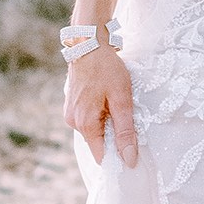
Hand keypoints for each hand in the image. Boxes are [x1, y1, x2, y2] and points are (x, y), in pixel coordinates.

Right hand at [63, 49, 138, 167]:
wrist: (88, 44)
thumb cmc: (107, 69)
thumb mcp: (122, 99)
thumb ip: (125, 130)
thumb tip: (129, 159)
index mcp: (85, 124)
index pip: (101, 155)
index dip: (117, 158)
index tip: (133, 158)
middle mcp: (73, 122)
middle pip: (98, 141)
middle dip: (114, 138)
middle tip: (132, 124)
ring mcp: (70, 113)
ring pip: (94, 129)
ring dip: (108, 124)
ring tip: (121, 108)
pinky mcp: (72, 105)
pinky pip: (89, 118)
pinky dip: (102, 115)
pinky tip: (110, 102)